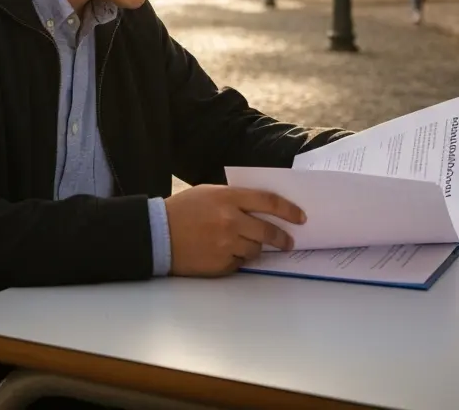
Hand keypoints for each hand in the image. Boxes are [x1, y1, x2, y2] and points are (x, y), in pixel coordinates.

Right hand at [164, 185, 305, 276]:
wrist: (157, 234)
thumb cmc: (182, 210)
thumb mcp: (208, 193)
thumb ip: (233, 198)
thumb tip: (261, 208)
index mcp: (228, 198)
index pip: (268, 201)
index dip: (288, 210)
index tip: (300, 217)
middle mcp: (231, 221)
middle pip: (268, 231)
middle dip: (282, 238)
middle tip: (288, 242)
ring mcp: (226, 244)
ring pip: (256, 250)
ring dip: (256, 248)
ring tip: (244, 244)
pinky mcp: (221, 264)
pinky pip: (240, 263)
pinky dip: (237, 259)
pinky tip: (224, 253)